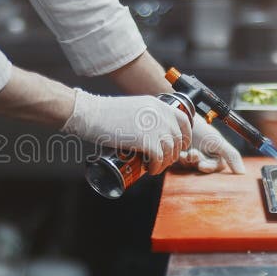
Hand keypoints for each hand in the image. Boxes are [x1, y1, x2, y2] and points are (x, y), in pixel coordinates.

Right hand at [62, 89, 191, 174]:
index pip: (184, 120)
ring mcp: (154, 127)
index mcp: (158, 104)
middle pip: (178, 138)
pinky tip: (150, 170)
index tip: (180, 145)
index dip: (185, 135)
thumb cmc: (105, 113)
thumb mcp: (134, 108)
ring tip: (155, 167)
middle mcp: (160, 114)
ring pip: (170, 151)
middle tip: (163, 161)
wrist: (91, 113)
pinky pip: (159, 158)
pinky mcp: (145, 141)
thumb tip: (151, 132)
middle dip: (173, 153)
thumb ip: (145, 116)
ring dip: (165, 163)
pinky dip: (156, 167)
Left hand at [178, 116, 244, 173]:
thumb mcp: (218, 142)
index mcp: (216, 153)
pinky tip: (179, 152)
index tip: (202, 165)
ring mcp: (192, 156)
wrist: (183, 118)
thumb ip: (231, 156)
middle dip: (197, 161)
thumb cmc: (202, 129)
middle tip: (192, 154)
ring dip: (188, 159)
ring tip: (185, 151)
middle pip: (202, 167)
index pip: (216, 167)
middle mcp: (206, 155)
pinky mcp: (181, 155)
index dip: (209, 168)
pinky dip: (180, 157)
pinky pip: (181, 162)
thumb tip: (243, 173)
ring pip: (191, 166)